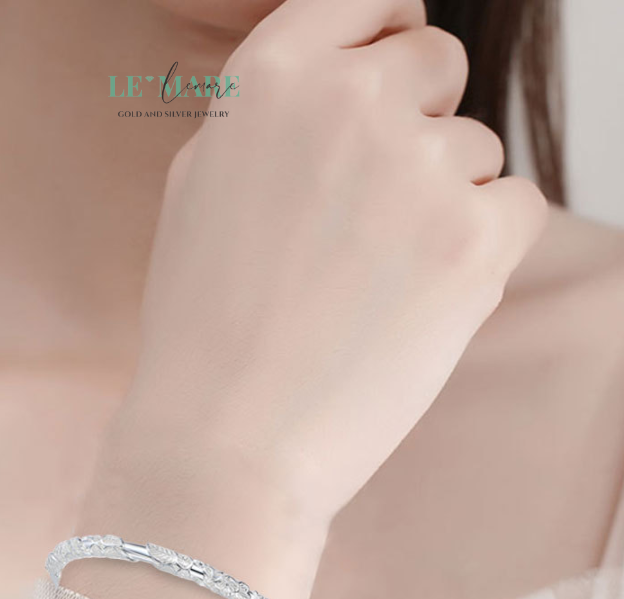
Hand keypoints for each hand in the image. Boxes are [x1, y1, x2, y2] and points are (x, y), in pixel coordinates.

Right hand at [117, 0, 547, 534]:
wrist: (223, 441)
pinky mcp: (473, 238)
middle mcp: (345, 99)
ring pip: (473, 149)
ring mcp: (416, 164)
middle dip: (418, 120)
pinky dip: (478, 251)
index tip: (390, 79)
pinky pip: (515, 207)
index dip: (386, 37)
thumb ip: (274, 120)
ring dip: (439, 203)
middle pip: (437, 61)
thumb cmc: (203, 328)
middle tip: (375, 207)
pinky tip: (413, 305)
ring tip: (371, 285)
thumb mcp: (200, 191)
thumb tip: (347, 83)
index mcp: (267, 80)